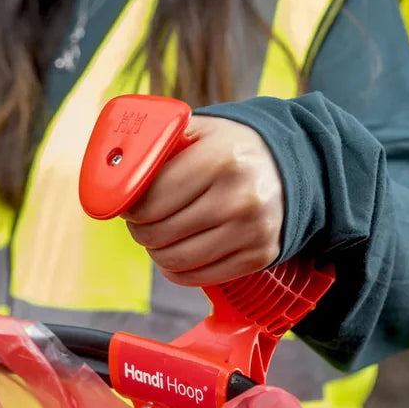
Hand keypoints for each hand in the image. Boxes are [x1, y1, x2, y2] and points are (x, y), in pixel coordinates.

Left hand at [124, 115, 284, 286]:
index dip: (129, 205)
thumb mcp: (200, 129)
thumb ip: (158, 142)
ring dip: (155, 250)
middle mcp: (239, 198)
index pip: (149, 201)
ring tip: (160, 231)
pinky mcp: (257, 257)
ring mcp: (251, 231)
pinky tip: (177, 249)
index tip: (129, 201)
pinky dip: (175, 269)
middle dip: (139, 227)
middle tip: (142, 217)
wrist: (294, 165)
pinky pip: (193, 278)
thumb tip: (113, 169)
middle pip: (156, 234)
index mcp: (221, 159)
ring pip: (172, 260)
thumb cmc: (233, 148)